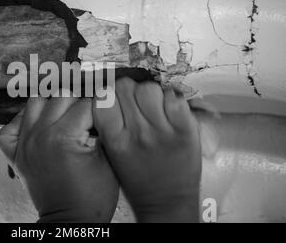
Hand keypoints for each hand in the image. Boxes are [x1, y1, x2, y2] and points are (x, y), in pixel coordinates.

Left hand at [0, 91, 118, 222]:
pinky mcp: (15, 154)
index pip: (86, 103)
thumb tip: (103, 103)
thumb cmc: (92, 197)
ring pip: (35, 102)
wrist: (70, 221)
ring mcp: (24, 144)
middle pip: (61, 96)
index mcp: (63, 137)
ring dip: (53, 104)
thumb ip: (104, 127)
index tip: (106, 105)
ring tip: (66, 114)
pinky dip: (23, 121)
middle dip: (80, 100)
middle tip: (89, 112)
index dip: (101, 103)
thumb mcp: (108, 159)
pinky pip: (10, 127)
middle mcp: (39, 136)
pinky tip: (40, 125)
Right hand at [94, 79, 200, 222]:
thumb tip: (110, 93)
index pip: (103, 97)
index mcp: (115, 140)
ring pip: (150, 88)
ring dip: (150, 94)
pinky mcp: (186, 130)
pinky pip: (174, 97)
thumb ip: (108, 124)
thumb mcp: (112, 153)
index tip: (114, 101)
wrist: (166, 202)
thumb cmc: (135, 177)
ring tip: (153, 108)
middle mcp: (137, 133)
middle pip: (126, 87)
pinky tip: (169, 113)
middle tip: (134, 104)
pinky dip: (171, 100)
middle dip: (128, 92)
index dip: (108, 94)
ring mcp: (163, 131)